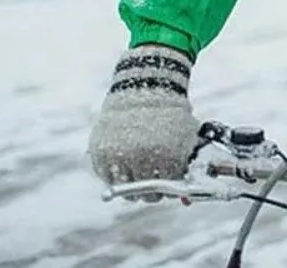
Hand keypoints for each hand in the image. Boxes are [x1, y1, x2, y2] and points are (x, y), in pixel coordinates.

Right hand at [88, 44, 200, 194]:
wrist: (144, 87)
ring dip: (132, 184)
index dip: (169, 189)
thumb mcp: (186, 135)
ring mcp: (118, 154)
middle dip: (151, 191)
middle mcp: (141, 156)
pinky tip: (124, 159)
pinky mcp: (100, 152)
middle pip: (145, 195)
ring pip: (125, 190)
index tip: (169, 185)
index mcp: (166, 153)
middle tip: (152, 182)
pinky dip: (115, 174)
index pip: (166, 189)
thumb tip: (186, 198)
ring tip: (139, 167)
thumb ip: (185, 164)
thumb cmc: (169, 113)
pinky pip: (107, 177)